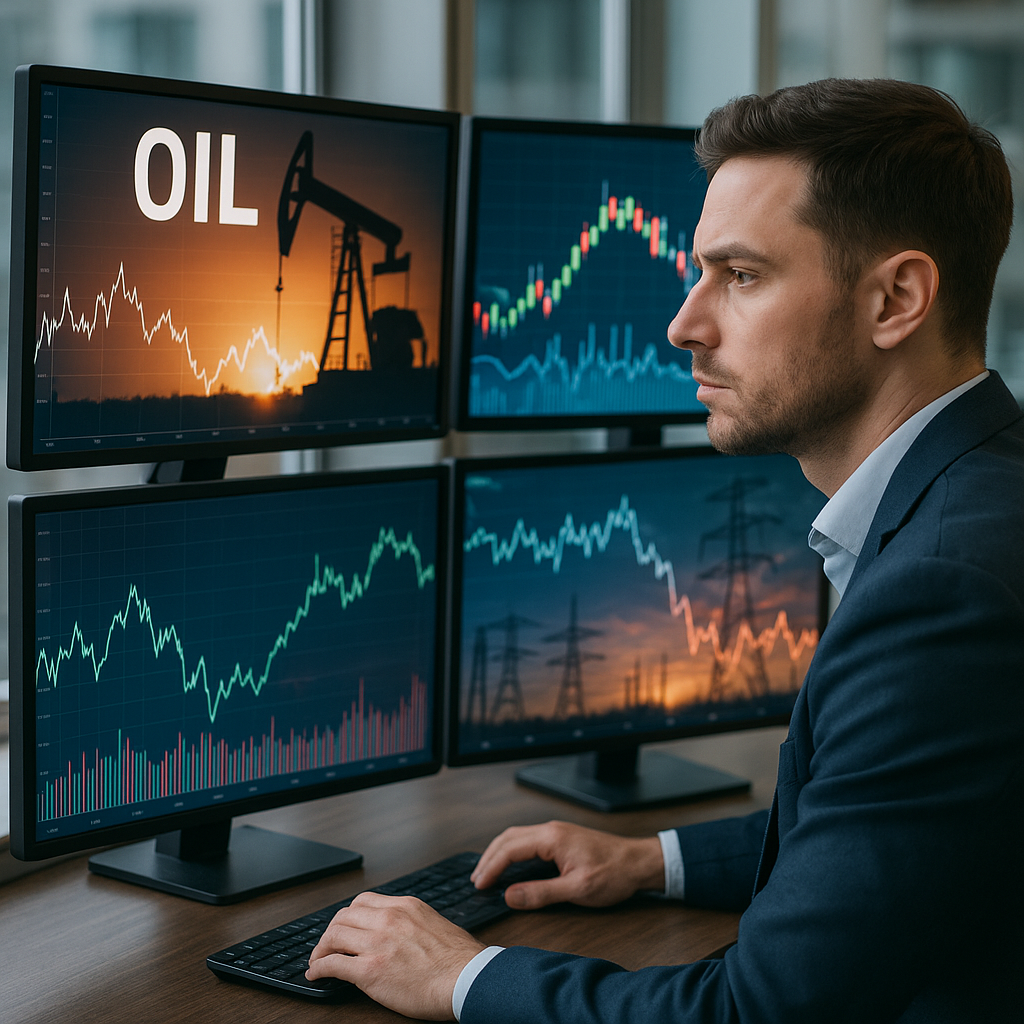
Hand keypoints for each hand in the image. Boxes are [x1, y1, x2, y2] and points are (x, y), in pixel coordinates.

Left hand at [305, 892, 485, 1019]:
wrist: (468, 979)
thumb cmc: (460, 959)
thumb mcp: (435, 923)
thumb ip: (413, 923)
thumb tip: (401, 933)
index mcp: (405, 906)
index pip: (363, 902)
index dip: (348, 916)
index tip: (344, 927)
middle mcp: (388, 919)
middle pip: (343, 916)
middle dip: (331, 931)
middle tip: (327, 945)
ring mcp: (377, 944)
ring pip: (333, 936)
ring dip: (321, 949)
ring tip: (318, 960)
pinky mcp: (370, 971)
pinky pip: (332, 964)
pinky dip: (318, 969)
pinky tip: (316, 974)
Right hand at [471, 820, 663, 909]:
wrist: (638, 862)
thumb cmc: (614, 874)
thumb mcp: (577, 890)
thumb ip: (541, 893)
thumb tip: (510, 896)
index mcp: (552, 838)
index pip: (510, 849)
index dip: (491, 868)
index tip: (479, 885)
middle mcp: (551, 830)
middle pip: (508, 838)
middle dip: (488, 858)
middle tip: (476, 880)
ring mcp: (556, 832)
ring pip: (517, 836)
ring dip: (499, 853)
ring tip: (486, 873)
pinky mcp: (561, 838)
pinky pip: (528, 840)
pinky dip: (512, 851)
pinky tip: (510, 864)